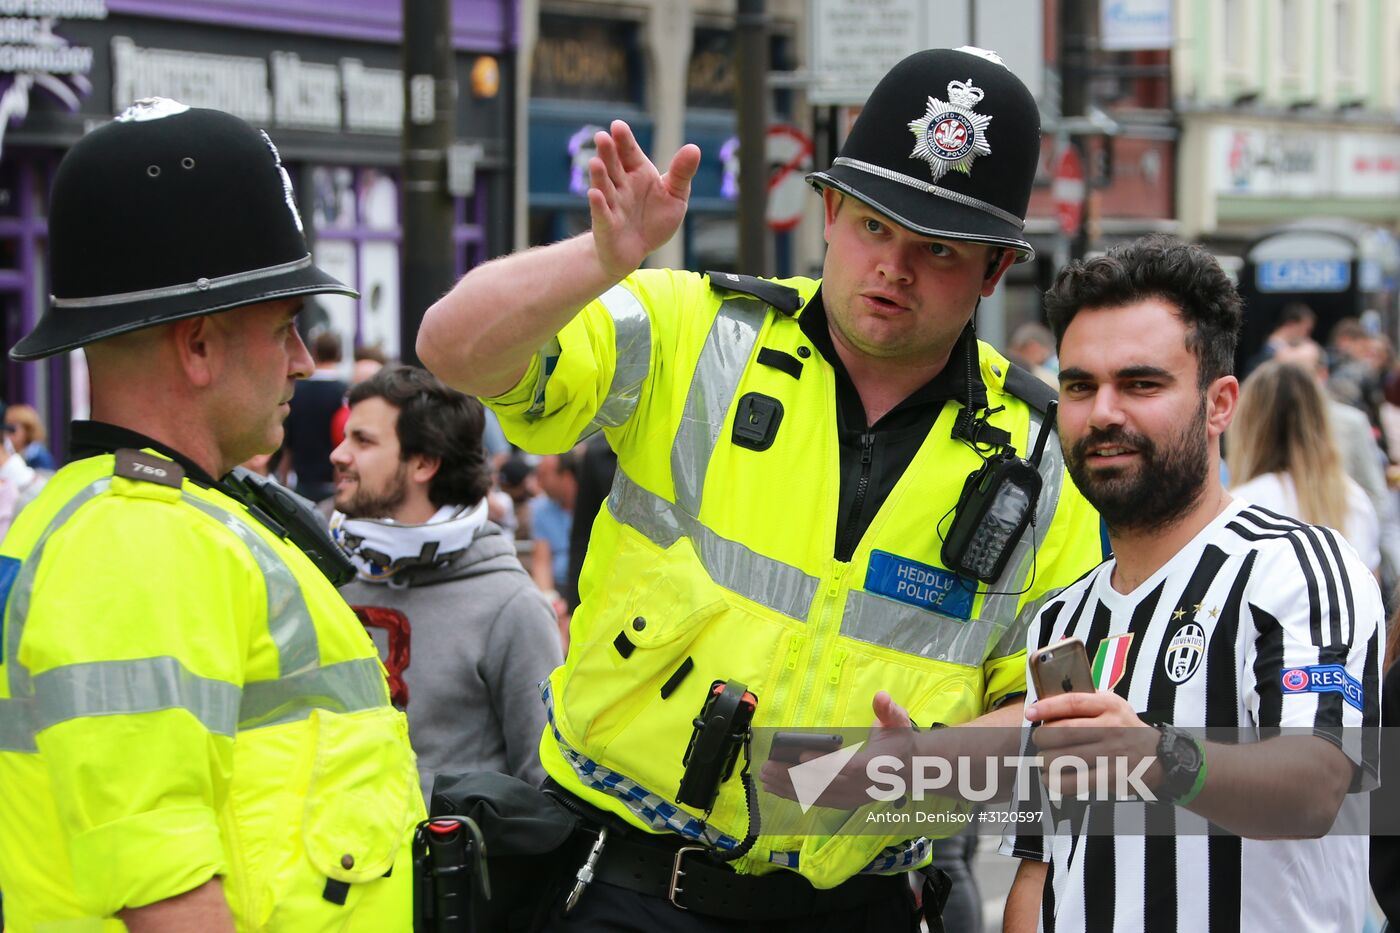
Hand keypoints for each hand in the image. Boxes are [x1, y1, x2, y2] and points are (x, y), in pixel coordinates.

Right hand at [587, 120, 700, 278]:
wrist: (636, 250)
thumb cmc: (654, 219)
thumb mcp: (675, 196)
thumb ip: (682, 173)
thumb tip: (694, 148)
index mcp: (638, 172)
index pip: (629, 152)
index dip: (623, 140)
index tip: (618, 125)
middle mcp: (621, 185)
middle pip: (613, 166)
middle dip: (608, 152)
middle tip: (602, 137)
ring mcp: (612, 204)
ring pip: (604, 187)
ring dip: (599, 175)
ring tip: (595, 162)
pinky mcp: (606, 225)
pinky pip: (602, 213)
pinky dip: (598, 204)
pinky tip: (594, 194)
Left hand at [759, 691, 914, 809]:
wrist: (911, 771)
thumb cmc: (899, 743)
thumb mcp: (899, 722)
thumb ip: (889, 710)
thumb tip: (881, 697)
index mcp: (877, 767)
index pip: (849, 768)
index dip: (825, 764)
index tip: (800, 754)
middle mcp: (863, 788)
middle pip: (825, 785)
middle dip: (794, 776)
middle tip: (768, 766)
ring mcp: (853, 799)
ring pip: (817, 796)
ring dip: (789, 787)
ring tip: (765, 776)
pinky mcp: (845, 803)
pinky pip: (817, 801)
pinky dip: (796, 795)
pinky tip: (776, 788)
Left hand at [1028, 691, 1160, 799]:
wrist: (1160, 756)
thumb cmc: (1125, 728)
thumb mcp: (1113, 706)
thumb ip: (1086, 702)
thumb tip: (1046, 704)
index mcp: (1109, 706)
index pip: (1072, 702)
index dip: (1046, 707)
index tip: (1029, 712)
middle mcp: (1111, 727)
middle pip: (1063, 731)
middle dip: (1042, 737)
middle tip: (1039, 741)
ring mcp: (1112, 753)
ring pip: (1065, 757)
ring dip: (1045, 760)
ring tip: (1043, 760)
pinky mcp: (1112, 777)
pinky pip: (1076, 781)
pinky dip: (1056, 781)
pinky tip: (1049, 778)